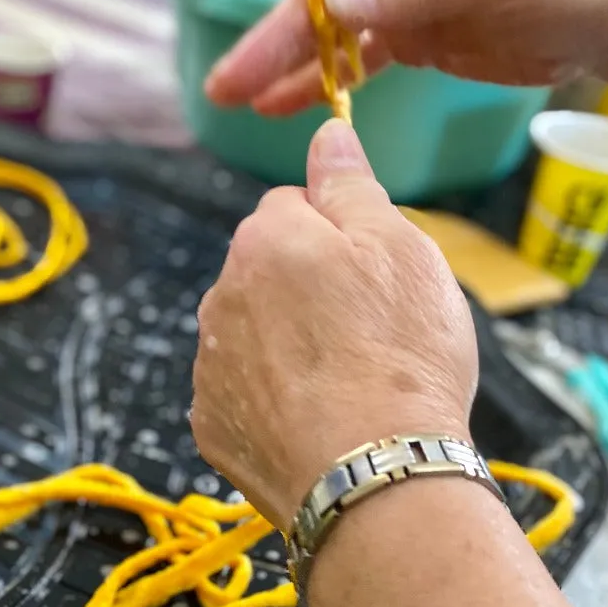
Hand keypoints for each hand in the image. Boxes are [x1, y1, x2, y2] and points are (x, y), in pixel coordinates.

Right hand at [182, 0, 607, 114]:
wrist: (607, 16)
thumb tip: (336, 7)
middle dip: (269, 26)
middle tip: (225, 74)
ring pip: (323, 25)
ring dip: (279, 61)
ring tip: (231, 95)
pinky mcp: (407, 33)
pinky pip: (351, 59)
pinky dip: (315, 82)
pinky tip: (276, 106)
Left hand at [191, 119, 476, 530]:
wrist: (376, 474)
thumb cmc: (398, 352)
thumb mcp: (397, 245)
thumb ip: (350, 183)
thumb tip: (326, 132)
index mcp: (264, 238)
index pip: (291, 207)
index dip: (338, 235)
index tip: (371, 273)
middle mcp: (221, 294)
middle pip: (267, 272)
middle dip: (309, 289)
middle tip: (368, 331)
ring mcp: (210, 363)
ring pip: (253, 332)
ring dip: (289, 344)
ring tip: (348, 382)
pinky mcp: (212, 423)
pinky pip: (243, 392)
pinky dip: (273, 399)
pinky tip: (317, 419)